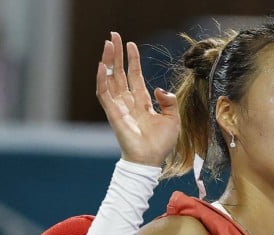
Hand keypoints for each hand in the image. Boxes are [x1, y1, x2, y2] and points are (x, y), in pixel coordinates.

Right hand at [96, 32, 178, 167]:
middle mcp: (128, 102)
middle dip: (116, 55)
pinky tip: (101, 66)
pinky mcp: (113, 113)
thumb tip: (158, 89)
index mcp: (141, 102)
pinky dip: (101, 79)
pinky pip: (104, 94)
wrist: (150, 160)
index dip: (133, 60)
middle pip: (119, 73)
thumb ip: (169, 101)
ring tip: (107, 44)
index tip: (131, 45)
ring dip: (108, 61)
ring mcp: (119, 107)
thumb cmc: (161, 144)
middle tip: (113, 36)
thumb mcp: (172, 118)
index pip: (134, 76)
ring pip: (110, 79)